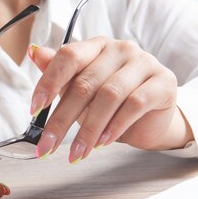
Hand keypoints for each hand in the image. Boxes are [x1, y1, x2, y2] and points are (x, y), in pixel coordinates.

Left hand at [27, 37, 193, 162]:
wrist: (151, 119)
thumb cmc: (111, 103)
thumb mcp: (80, 91)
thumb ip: (59, 73)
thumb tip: (34, 52)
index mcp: (96, 46)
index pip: (69, 56)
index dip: (49, 82)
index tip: (34, 110)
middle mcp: (120, 49)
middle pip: (85, 83)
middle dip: (62, 120)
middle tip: (47, 146)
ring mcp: (144, 63)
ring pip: (109, 96)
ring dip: (89, 130)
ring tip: (77, 152)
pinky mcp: (163, 82)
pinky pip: (135, 105)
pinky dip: (115, 127)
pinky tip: (102, 142)